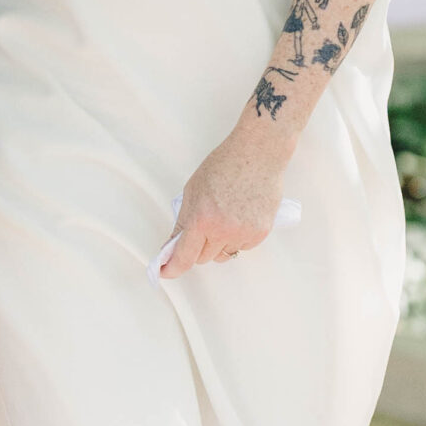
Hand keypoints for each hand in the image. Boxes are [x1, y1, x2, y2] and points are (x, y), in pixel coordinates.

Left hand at [158, 131, 288, 277]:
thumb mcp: (193, 189)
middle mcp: (223, 230)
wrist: (258, 153)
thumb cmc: (224, 165)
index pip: (184, 256)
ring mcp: (244, 233)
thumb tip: (174, 245)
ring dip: (218, 244)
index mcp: (201, 218)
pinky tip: (239, 216)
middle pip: (203, 258)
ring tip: (223, 217)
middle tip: (200, 228)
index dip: (172, 268)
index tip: (164, 272)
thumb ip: (184, 220)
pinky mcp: (261, 233)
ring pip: (223, 255)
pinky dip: (237, 238)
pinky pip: (242, 247)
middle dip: (197, 248)